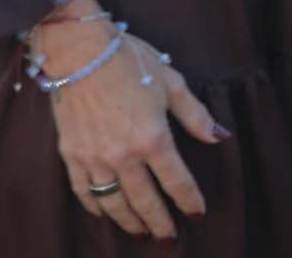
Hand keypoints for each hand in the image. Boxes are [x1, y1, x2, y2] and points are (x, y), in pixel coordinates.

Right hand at [40, 13, 224, 240]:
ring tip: (141, 233)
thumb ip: (196, 115)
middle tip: (169, 238)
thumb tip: (220, 136)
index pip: (177, 180)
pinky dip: (96, 207)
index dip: (189, 200)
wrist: (79, 52)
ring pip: (114, 203)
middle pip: (145, 201)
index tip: (198, 214)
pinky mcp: (71, 155)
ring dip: (129, 221)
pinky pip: (84, 191)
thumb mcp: (172, 82)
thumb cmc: (130, 60)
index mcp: (153, 138)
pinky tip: (104, 214)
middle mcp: (123, 155)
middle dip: (160, 223)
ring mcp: (94, 158)